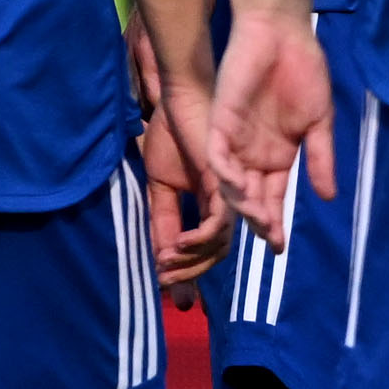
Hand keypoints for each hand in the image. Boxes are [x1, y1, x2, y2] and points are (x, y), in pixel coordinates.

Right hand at [137, 88, 233, 299]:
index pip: (209, 249)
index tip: (166, 285)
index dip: (188, 270)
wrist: (176, 103)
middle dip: (190, 272)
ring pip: (220, 241)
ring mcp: (228, 196)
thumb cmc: (170, 139)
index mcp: (214, 207)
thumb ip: (164, 221)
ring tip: (167, 262)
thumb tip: (161, 258)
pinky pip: (219, 219)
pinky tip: (180, 244)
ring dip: (193, 258)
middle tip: (166, 281)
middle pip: (216, 253)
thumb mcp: (160, 188)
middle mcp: (227, 205)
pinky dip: (201, 237)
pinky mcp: (225, 183)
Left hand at [209, 10, 335, 237]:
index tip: (279, 247)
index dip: (274, 223)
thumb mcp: (318, 121)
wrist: (283, 33)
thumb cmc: (303, 72)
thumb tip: (328, 197)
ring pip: (231, 184)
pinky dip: (225, 174)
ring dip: (243, 204)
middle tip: (268, 238)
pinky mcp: (220, 121)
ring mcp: (234, 139)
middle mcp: (251, 154)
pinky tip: (239, 188)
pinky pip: (217, 156)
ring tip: (258, 220)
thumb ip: (320, 158)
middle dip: (259, 221)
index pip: (272, 198)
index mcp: (276, 157)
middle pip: (250, 198)